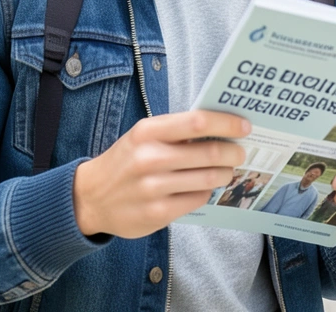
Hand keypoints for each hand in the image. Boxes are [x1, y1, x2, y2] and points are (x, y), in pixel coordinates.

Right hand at [72, 111, 249, 238]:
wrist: (91, 197)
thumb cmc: (125, 161)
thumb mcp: (142, 136)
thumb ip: (175, 131)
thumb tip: (220, 128)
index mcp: (147, 132)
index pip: (197, 122)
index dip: (226, 124)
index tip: (245, 126)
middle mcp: (149, 158)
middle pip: (209, 153)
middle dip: (232, 153)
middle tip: (239, 153)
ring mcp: (153, 188)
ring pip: (207, 179)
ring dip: (224, 174)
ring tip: (226, 171)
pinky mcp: (157, 214)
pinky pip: (197, 199)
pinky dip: (206, 192)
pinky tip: (203, 187)